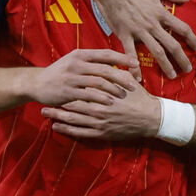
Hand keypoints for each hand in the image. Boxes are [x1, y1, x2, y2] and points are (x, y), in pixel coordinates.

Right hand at [32, 49, 138, 106]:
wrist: (37, 83)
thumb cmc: (60, 73)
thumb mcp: (74, 61)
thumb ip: (91, 61)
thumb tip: (113, 63)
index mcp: (81, 54)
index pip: (106, 53)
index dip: (122, 58)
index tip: (136, 63)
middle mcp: (77, 63)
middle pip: (105, 69)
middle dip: (122, 77)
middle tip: (134, 84)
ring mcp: (72, 77)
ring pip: (99, 82)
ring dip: (113, 89)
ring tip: (123, 95)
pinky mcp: (68, 91)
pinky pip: (89, 94)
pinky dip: (101, 98)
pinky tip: (109, 102)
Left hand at [42, 81, 160, 140]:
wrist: (152, 118)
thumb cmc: (140, 98)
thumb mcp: (127, 80)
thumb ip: (113, 72)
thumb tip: (103, 62)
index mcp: (103, 92)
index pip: (79, 88)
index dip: (66, 87)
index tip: (54, 85)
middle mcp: (98, 107)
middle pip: (72, 103)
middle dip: (56, 101)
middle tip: (44, 99)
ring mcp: (99, 122)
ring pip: (73, 119)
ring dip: (57, 115)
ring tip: (45, 112)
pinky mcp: (102, 133)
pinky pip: (80, 132)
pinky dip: (67, 129)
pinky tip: (57, 126)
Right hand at [93, 0, 195, 79]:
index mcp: (160, 12)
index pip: (182, 28)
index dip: (192, 39)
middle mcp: (152, 24)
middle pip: (172, 45)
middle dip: (182, 59)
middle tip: (188, 69)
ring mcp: (138, 31)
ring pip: (156, 51)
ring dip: (165, 65)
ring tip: (172, 75)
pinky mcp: (124, 34)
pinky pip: (130, 53)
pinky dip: (134, 67)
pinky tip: (139, 78)